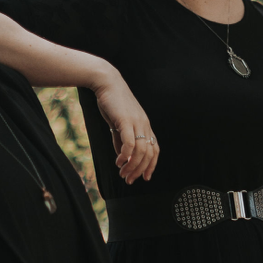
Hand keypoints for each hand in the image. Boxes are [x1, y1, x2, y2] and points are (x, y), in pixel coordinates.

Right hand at [92, 67, 158, 182]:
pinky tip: (118, 162)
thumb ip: (121, 139)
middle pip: (149, 154)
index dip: (151, 165)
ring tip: (122, 173)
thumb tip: (122, 157)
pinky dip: (125, 156)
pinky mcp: (126, 120)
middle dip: (139, 170)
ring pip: (140, 151)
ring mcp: (136, 122)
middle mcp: (144, 124)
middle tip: (129, 180)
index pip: (155, 149)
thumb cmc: (112, 101)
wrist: (107, 82)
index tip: (145, 177)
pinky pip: (130, 143)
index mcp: (145, 125)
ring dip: (132, 166)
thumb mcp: (118, 123)